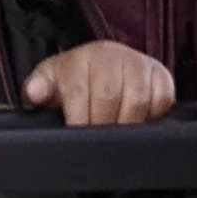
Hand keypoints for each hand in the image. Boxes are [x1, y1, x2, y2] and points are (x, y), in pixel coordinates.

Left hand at [23, 40, 173, 125]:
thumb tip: (35, 92)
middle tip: (96, 142)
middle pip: (109, 97)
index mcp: (81, 58)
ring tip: (115, 136)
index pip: (79, 91)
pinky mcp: (161, 75)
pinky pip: (161, 100)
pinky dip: (150, 115)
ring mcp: (139, 64)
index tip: (78, 134)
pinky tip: (137, 120)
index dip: (79, 119)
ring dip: (126, 124)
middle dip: (101, 125)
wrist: (101, 65)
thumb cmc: (74, 78)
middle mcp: (112, 55)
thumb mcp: (50, 82)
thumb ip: (37, 88)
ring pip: (137, 101)